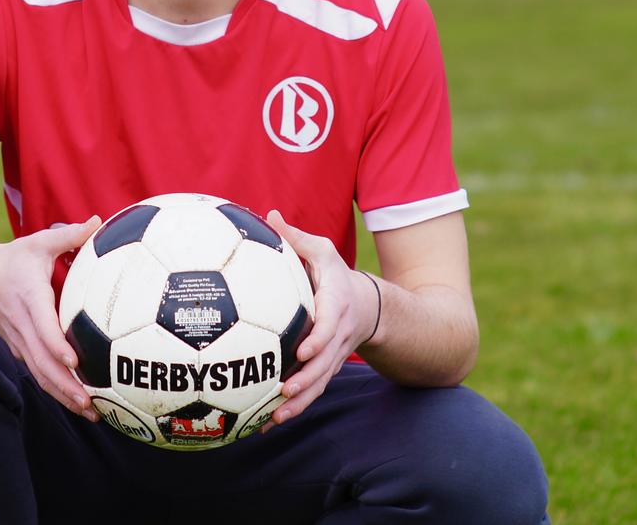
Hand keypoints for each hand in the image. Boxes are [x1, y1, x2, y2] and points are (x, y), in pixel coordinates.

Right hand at [0, 216, 101, 420]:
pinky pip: (38, 372)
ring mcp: (19, 341)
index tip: (76, 362)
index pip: (42, 328)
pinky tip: (78, 403)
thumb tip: (99, 221)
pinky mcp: (19, 348)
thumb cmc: (13, 259)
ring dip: (64, 396)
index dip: (57, 347)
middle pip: (43, 363)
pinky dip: (56, 390)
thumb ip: (69, 235)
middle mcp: (23, 326)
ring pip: (40, 374)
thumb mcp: (39, 242)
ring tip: (91, 413)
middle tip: (92, 404)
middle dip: (66, 387)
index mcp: (29, 300)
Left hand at [264, 209, 378, 427]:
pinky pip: (313, 391)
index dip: (319, 339)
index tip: (304, 350)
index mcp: (336, 305)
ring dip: (300, 403)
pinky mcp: (326, 369)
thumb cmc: (336, 275)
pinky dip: (295, 407)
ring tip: (276, 418)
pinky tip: (269, 423)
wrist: (367, 306)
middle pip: (325, 363)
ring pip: (320, 384)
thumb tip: (269, 214)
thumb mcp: (323, 251)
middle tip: (286, 390)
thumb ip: (296, 238)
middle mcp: (337, 336)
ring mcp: (333, 356)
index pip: (330, 325)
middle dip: (308, 379)